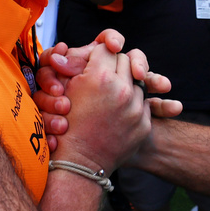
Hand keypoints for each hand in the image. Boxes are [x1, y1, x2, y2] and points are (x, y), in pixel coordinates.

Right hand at [33, 30, 176, 122]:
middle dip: (116, 66)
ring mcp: (135, 108)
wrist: (78, 164)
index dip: (100, 54)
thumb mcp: (66, 90)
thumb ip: (79, 65)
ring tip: (112, 94)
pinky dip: (133, 105)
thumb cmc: (65, 126)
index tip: (96, 60)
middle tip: (105, 75)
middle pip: (126, 60)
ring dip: (127, 84)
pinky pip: (144, 103)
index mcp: (100, 77)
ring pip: (138, 81)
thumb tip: (92, 46)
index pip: (108, 49)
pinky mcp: (144, 124)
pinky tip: (120, 111)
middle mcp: (122, 90)